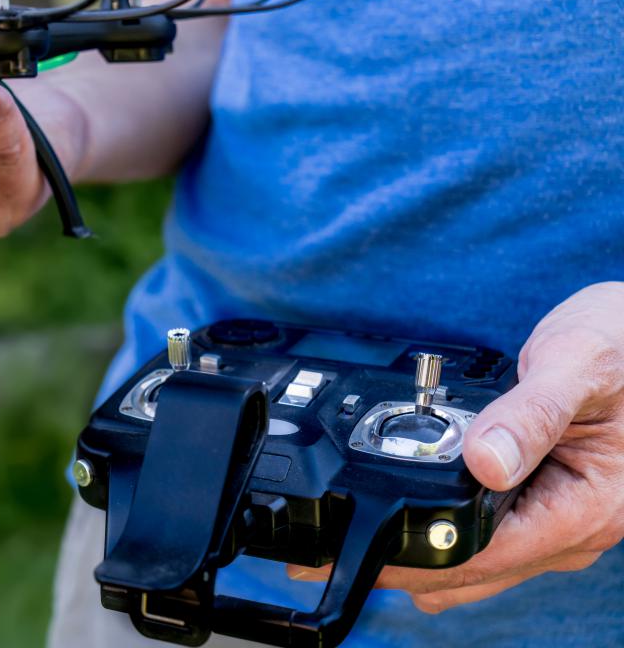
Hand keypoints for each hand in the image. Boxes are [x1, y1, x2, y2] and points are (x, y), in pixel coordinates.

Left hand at [287, 282, 623, 611]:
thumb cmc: (623, 345)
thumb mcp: (577, 366)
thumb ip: (530, 414)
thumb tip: (484, 462)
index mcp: (586, 507)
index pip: (482, 554)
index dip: (410, 557)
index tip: (351, 552)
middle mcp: (572, 526)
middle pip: (470, 569)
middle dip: (397, 564)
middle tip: (321, 556)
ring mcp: (555, 519)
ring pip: (474, 558)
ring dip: (414, 551)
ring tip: (348, 535)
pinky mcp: (541, 503)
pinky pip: (483, 531)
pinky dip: (436, 527)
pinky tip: (399, 512)